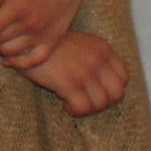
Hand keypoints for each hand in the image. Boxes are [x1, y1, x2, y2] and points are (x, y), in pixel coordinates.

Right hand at [11, 28, 130, 116]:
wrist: (26, 39)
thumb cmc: (51, 45)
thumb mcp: (81, 43)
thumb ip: (96, 57)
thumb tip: (105, 83)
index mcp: (103, 49)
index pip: (124, 77)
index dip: (113, 90)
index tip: (98, 93)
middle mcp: (98, 60)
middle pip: (117, 94)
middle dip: (104, 104)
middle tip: (88, 102)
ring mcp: (84, 72)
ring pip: (100, 103)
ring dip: (88, 109)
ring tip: (73, 103)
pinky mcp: (69, 83)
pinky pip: (83, 107)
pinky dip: (75, 111)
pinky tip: (65, 104)